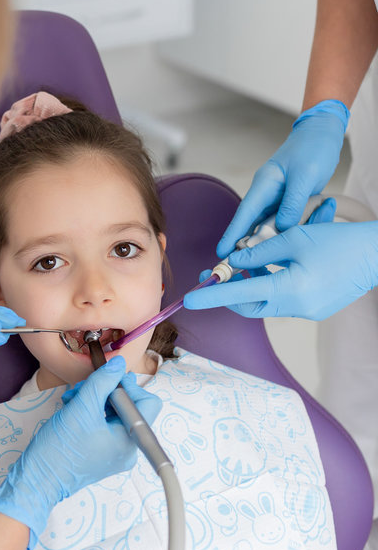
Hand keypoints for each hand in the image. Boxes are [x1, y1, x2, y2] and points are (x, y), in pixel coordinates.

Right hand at [0, 360, 161, 548]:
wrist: (38, 479)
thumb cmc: (59, 449)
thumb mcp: (82, 407)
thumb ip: (102, 381)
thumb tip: (119, 364)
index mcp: (130, 440)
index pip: (146, 403)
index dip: (127, 386)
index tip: (106, 378)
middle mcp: (128, 449)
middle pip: (129, 407)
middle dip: (106, 392)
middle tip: (84, 388)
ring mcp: (114, 453)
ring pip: (114, 415)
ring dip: (94, 400)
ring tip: (72, 399)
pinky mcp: (101, 454)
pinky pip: (104, 426)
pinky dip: (90, 413)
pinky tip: (72, 409)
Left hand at [184, 220, 377, 319]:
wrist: (377, 255)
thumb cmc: (340, 242)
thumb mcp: (294, 238)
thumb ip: (260, 250)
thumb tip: (235, 260)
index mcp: (290, 289)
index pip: (240, 295)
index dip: (213, 296)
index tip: (190, 299)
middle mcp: (297, 307)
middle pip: (251, 303)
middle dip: (231, 289)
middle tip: (217, 273)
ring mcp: (307, 310)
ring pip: (267, 299)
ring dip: (253, 280)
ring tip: (248, 258)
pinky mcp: (315, 307)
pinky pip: (284, 296)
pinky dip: (273, 281)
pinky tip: (274, 262)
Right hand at [217, 100, 348, 258]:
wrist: (323, 134)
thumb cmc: (312, 148)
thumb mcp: (305, 176)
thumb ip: (293, 203)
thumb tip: (283, 227)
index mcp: (264, 185)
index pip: (244, 214)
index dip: (232, 234)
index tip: (222, 252)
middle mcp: (268, 194)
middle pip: (254, 225)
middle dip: (249, 246)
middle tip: (245, 267)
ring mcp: (278, 199)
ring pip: (271, 227)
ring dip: (273, 241)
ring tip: (268, 261)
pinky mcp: (290, 203)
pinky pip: (287, 222)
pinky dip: (291, 232)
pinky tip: (296, 239)